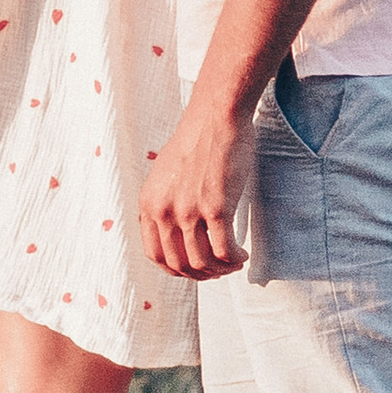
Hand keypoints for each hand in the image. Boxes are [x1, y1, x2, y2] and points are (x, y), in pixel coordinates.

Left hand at [139, 90, 254, 281]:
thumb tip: (176, 232)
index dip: (175, 269)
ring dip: (220, 270)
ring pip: (202, 262)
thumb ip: (165, 203)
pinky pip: (224, 251)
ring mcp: (189, 211)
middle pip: (179, 264)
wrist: (216, 117)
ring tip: (233, 262)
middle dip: (201, 274)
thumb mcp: (165, 175)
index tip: (193, 269)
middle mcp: (164, 211)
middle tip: (218, 270)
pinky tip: (242, 255)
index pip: (154, 255)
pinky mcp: (216, 208)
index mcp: (149, 203)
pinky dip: (234, 260)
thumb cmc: (197, 142)